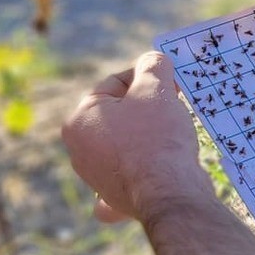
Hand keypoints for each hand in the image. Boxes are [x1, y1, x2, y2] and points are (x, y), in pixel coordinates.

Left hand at [61, 51, 212, 224]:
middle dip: (146, 107)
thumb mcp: (157, 89)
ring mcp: (94, 176)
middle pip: (118, 115)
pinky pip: (123, 179)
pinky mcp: (115, 196)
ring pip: (122, 144)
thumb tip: (153, 59)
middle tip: (174, 103)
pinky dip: (135, 174)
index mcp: (80, 119)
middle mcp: (79, 149)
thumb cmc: (157, 136)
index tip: (171, 79)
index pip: (114, 84)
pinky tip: (144, 174)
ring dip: (144, 137)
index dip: (146, 76)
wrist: (168, 190)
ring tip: (172, 132)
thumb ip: (153, 67)